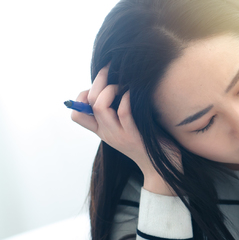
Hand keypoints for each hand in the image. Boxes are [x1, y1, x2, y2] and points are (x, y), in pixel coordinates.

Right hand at [71, 66, 177, 194]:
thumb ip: (119, 111)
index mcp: (102, 130)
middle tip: (110, 70)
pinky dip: (127, 97)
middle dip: (98, 80)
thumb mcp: (127, 127)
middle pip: (88, 103)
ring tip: (123, 85)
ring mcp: (119, 134)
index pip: (77, 114)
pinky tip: (134, 93)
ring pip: (100, 106)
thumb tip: (117, 84)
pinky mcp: (134, 135)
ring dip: (110, 88)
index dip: (81, 96)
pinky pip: (123, 111)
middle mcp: (107, 132)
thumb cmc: (148, 142)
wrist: (162, 169)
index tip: (98, 86)